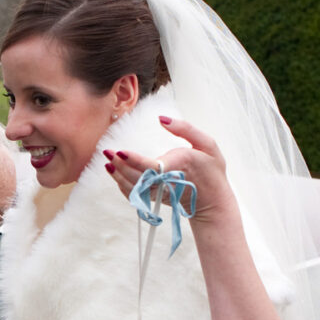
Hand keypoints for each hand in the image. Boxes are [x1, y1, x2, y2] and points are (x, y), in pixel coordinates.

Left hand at [103, 117, 234, 222]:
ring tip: (108, 163)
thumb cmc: (211, 170)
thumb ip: (186, 129)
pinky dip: (123, 185)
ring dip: (118, 176)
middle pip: (138, 177)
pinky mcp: (156, 199)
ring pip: (134, 188)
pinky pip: (136, 194)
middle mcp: (167, 182)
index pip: (153, 166)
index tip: (120, 152)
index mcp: (180, 166)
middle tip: (107, 153)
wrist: (212, 201)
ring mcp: (160, 193)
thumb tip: (162, 118)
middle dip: (120, 166)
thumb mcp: (208, 144)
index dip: (135, 160)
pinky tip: (115, 174)